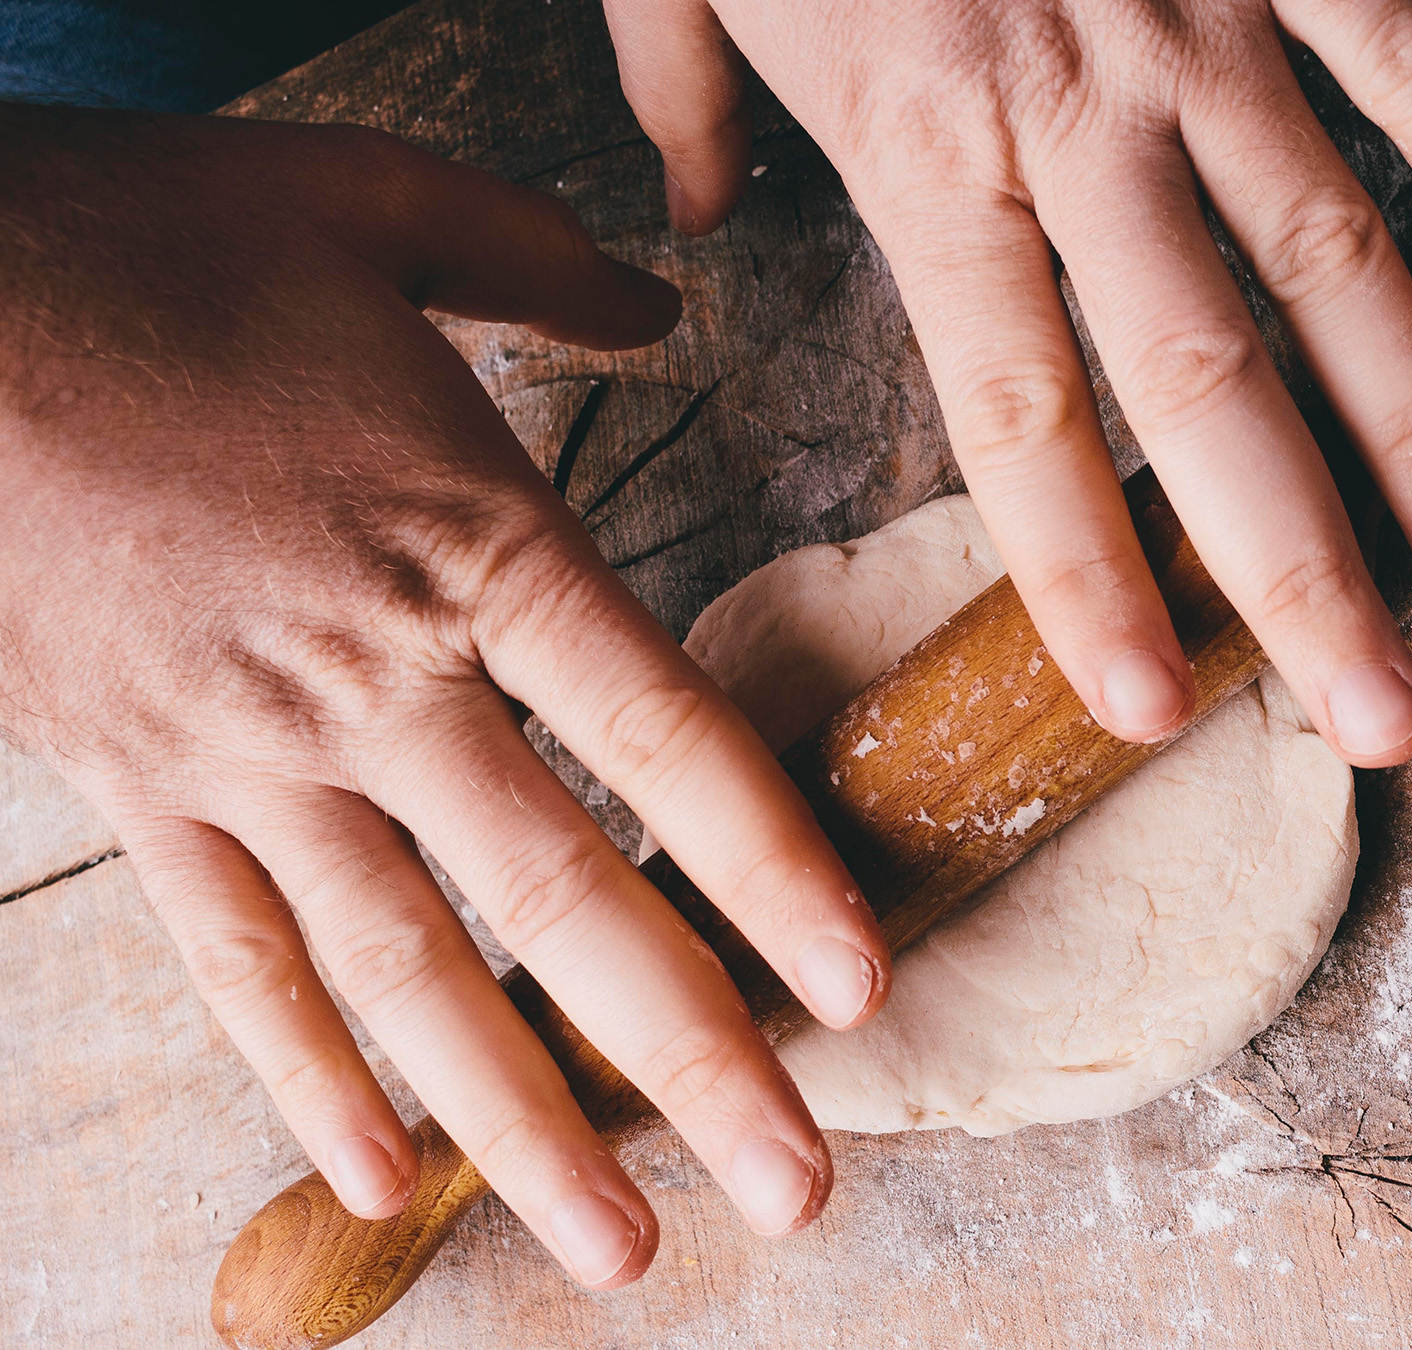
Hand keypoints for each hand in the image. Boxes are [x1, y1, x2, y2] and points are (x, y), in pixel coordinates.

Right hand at [0, 107, 893, 1284]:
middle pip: (559, 898)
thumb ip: (537, 262)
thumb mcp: (367, 200)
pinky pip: (234, 962)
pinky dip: (304, 1078)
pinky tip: (376, 1180)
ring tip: (624, 1247)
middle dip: (691, 1054)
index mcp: (467, 541)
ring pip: (403, 975)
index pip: (662, 734)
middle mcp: (374, 681)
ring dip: (520, 1124)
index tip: (859, 987)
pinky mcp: (136, 791)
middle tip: (799, 1186)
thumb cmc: (140, 243)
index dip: (772, 865)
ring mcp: (246, 757)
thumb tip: (664, 302)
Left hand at [601, 0, 1411, 763]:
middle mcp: (1075, 112)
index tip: (1156, 709)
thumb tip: (685, 231)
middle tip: (1384, 714)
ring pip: (1336, 256)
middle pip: (1205, 380)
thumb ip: (680, 106)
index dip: (1088, 573)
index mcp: (922, 146)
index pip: (1018, 408)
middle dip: (1302, 568)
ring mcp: (1194, 20)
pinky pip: (1407, 58)